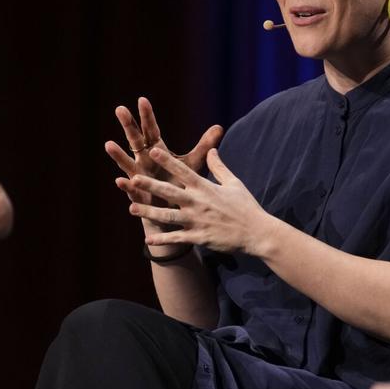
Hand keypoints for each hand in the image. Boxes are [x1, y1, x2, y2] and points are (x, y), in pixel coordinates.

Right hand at [104, 96, 222, 212]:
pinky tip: (119, 180)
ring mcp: (140, 178)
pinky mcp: (140, 196)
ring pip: (127, 164)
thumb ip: (204, 146)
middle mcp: (145, 162)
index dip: (147, 116)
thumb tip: (219, 127)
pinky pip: (131, 190)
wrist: (174, 213)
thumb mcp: (192, 164)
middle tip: (120, 109)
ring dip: (118, 155)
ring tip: (109, 144)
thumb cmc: (180, 185)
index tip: (142, 100)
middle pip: (135, 141)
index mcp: (157, 152)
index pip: (152, 130)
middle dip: (128, 126)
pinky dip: (125, 185)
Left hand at [127, 148, 274, 255]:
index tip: (152, 151)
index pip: (183, 171)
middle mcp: (198, 203)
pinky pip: (177, 238)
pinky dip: (162, 239)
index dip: (167, 161)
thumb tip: (212, 149)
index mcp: (206, 188)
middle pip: (170, 192)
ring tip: (132, 208)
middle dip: (151, 186)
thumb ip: (219, 167)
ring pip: (168, 216)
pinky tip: (147, 239)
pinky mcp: (199, 237)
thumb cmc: (246, 206)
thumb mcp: (234, 183)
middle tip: (133, 179)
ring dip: (149, 213)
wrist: (257, 233)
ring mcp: (197, 221)